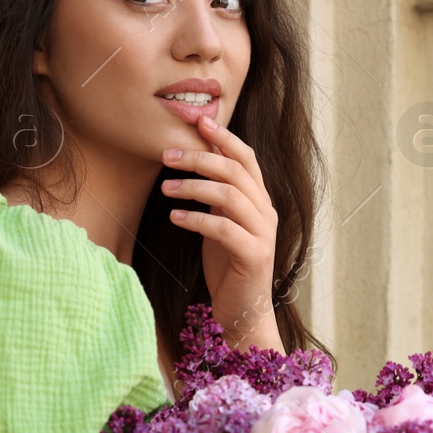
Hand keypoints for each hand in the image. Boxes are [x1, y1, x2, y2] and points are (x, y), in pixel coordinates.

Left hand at [160, 116, 283, 352]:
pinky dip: (196, 218)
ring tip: (165, 187)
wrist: (244, 311)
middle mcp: (266, 212)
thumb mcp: (220, 222)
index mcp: (260, 200)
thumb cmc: (228, 266)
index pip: (246, 158)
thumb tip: (193, 161)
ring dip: (192, 187)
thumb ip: (215, 195)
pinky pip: (223, 228)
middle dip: (199, 157)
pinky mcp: (254, 255)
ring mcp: (263, 233)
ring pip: (229, 195)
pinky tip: (174, 216)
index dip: (224, 137)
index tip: (198, 121)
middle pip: (234, 171)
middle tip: (166, 155)